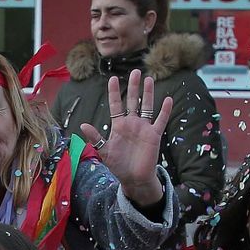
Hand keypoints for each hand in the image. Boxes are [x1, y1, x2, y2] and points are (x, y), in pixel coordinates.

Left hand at [80, 73, 171, 207]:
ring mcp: (144, 128)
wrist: (134, 178)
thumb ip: (95, 138)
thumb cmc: (118, 165)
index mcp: (118, 126)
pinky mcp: (154, 135)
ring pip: (147, 106)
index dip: (114, 92)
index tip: (113, 78)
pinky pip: (160, 120)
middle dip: (133, 86)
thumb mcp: (104, 151)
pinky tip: (168, 99)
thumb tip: (82, 125)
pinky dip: (165, 111)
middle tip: (135, 71)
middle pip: (132, 101)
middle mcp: (132, 123)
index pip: (116, 105)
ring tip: (148, 79)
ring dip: (148, 93)